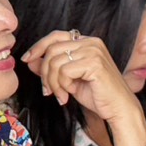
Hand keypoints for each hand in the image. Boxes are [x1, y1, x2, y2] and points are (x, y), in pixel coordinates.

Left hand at [21, 32, 145, 145]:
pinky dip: (62, 86)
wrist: (118, 108)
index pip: (56, 36)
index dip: (38, 46)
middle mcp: (91, 42)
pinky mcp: (94, 63)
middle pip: (52, 49)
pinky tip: (68, 95)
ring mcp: (94, 51)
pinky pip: (64, 71)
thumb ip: (52, 68)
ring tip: (60, 95)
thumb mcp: (69, 80)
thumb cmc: (98, 95)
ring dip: (52, 82)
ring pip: (55, 61)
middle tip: (47, 90)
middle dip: (44, 72)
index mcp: (87, 42)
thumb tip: (31, 60)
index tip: (27, 59)